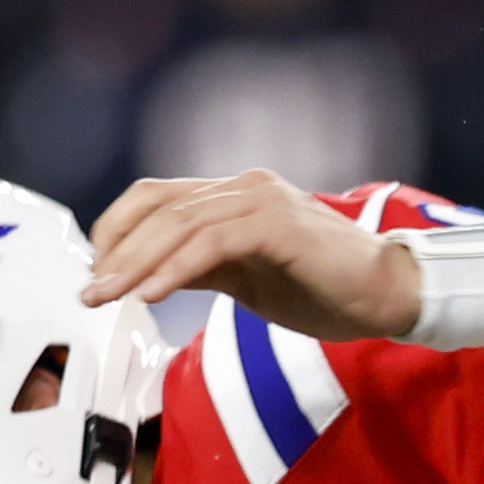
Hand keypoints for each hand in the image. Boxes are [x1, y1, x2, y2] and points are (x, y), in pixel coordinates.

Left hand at [80, 170, 423, 338]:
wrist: (392, 295)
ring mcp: (262, 201)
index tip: (98, 270)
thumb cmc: (330, 289)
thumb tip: (149, 274)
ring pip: (179, 224)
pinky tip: (152, 294)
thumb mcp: (249, 279)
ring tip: (111, 296)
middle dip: (116, 251)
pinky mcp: (277, 224)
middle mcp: (246, 187)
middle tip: (91, 290)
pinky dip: (174, 268)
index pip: (158, 197)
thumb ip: (203, 267)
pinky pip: (211, 243)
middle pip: (159, 207)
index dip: (118, 229)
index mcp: (237, 196)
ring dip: (136, 263)